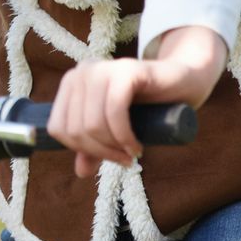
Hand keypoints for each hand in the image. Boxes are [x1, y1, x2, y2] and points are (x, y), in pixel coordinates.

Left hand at [49, 26, 227, 177]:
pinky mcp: (125, 71)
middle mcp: (81, 72)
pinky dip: (125, 136)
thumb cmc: (146, 107)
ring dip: (114, 148)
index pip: (58, 128)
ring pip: (93, 124)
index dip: (82, 151)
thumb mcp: (114, 129)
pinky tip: (136, 146)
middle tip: (125, 160)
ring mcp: (102, 69)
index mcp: (70, 83)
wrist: (182, 83)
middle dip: (102, 152)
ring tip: (132, 153)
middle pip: (76, 129)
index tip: (108, 157)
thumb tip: (80, 172)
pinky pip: (115, 111)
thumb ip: (94, 147)